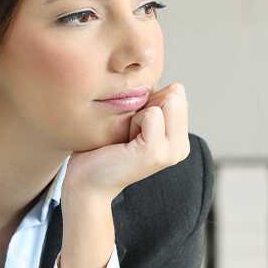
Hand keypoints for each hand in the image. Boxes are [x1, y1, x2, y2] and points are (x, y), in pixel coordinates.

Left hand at [64, 82, 190, 199]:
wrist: (87, 180)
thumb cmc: (106, 147)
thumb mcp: (136, 119)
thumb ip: (158, 102)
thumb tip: (176, 87)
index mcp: (179, 139)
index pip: (177, 94)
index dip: (149, 101)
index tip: (135, 126)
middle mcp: (180, 148)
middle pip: (174, 96)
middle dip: (146, 106)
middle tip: (129, 133)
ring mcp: (170, 152)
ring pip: (165, 102)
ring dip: (138, 114)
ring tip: (127, 139)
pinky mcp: (155, 153)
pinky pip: (151, 114)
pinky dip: (133, 122)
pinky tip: (124, 144)